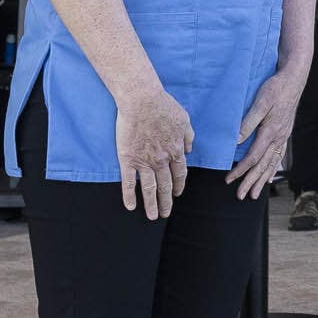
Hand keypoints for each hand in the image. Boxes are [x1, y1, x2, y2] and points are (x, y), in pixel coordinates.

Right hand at [115, 81, 196, 216]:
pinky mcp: (128, 159)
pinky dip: (130, 196)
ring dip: (152, 204)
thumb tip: (189, 149)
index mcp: (175, 151)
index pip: (179, 174)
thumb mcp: (185, 119)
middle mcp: (162, 160)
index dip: (178, 186)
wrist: (142, 100)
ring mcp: (145, 161)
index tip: (177, 194)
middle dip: (166, 202)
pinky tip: (130, 206)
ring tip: (152, 217)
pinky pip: (129, 182)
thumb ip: (188, 136)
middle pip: (166, 186)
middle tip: (165, 213)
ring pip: (150, 188)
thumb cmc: (164, 106)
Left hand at [226, 73, 300, 201]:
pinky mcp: (285, 133)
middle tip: (241, 196)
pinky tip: (270, 176)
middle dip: (251, 182)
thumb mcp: (259, 102)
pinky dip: (273, 169)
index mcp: (270, 131)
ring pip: (272, 164)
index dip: (241, 170)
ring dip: (262, 180)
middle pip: (263, 165)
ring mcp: (283, 137)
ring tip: (254, 194)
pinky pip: (279, 156)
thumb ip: (248, 123)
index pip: (253, 157)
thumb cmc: (275, 88)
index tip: (229, 180)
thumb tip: (236, 140)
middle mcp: (278, 138)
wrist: (294, 80)